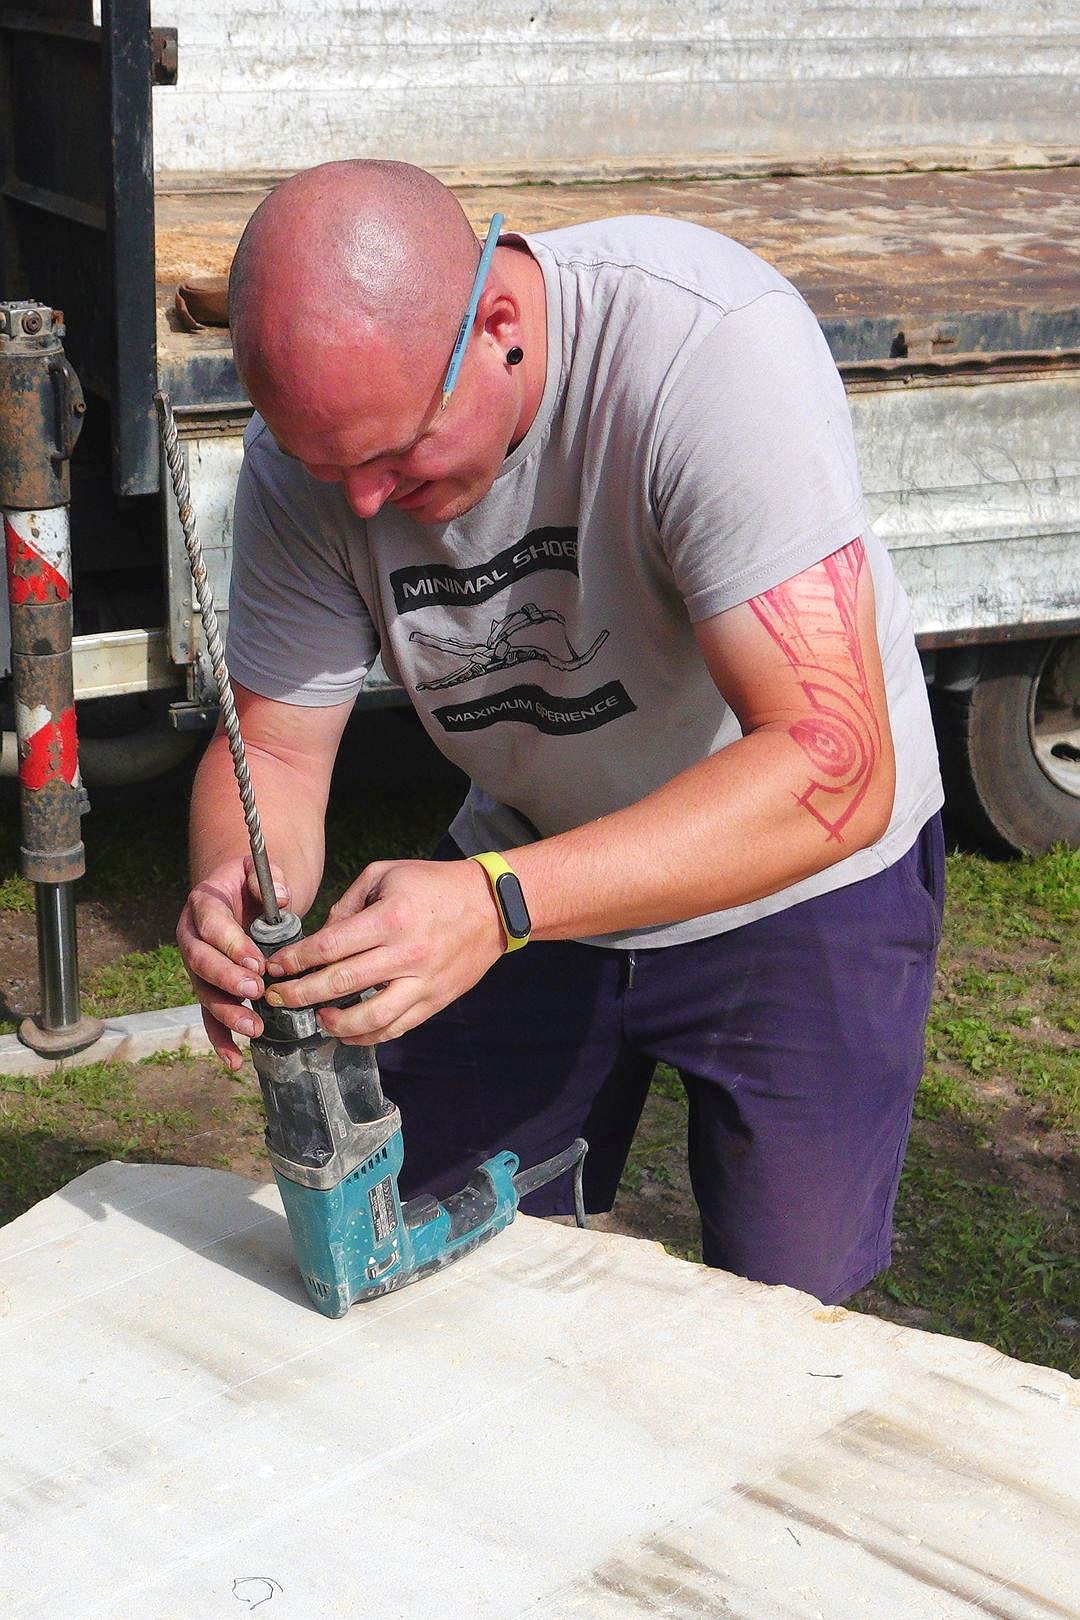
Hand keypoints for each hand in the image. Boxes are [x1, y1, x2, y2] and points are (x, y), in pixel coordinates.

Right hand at [176, 856, 290, 1069]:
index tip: (257, 962)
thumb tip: (281, 899)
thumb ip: (268, 879)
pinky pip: (209, 1017)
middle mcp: (192, 937)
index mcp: (203, 905)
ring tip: (254, 1028)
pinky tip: (234, 1062)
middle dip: (227, 979)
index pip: (212, 925)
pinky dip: (220, 1040)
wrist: (237, 896)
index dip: (231, 944)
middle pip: (201, 962)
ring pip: (204, 993)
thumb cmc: (251, 885)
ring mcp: (197, 967)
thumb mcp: (258, 871)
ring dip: (227, 1013)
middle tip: (256, 991)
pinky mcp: (207, 988)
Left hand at [262, 858, 505, 1042]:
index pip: (329, 947)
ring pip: (369, 1018)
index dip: (295, 960)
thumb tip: (320, 937)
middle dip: (300, 994)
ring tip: (316, 1017)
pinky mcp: (435, 1001)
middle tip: (277, 997)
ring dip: (333, 1023)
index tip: (275, 967)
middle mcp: (405, 954)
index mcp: (389, 919)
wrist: (492, 905)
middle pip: (340, 984)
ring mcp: (422, 982)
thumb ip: (348, 904)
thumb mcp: (386, 875)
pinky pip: (396, 1027)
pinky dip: (367, 1036)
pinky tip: (347, 1032)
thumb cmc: (434, 884)